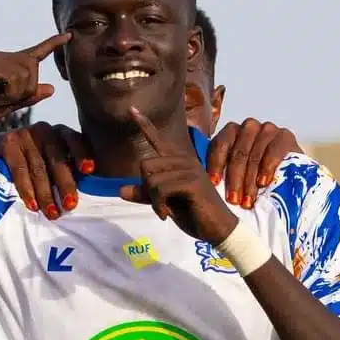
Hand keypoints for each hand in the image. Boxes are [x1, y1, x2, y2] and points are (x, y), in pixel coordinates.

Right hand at [0, 34, 68, 134]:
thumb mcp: (7, 107)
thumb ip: (28, 97)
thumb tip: (51, 88)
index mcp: (5, 65)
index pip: (33, 53)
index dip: (51, 45)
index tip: (69, 35)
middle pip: (33, 66)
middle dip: (26, 89)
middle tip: (5, 101)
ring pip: (25, 72)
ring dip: (16, 93)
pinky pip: (12, 77)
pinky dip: (8, 93)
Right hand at [0, 122, 89, 217]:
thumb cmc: (30, 162)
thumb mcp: (50, 162)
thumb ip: (66, 171)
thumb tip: (82, 196)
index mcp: (61, 133)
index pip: (75, 141)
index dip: (82, 154)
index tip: (89, 170)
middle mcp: (45, 130)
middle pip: (58, 159)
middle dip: (65, 184)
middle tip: (69, 205)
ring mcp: (25, 134)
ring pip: (39, 168)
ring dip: (45, 194)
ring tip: (52, 213)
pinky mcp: (8, 142)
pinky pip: (19, 169)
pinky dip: (26, 189)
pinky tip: (31, 204)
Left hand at [120, 108, 236, 242]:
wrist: (218, 229)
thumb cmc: (194, 215)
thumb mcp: (165, 203)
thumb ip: (146, 195)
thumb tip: (120, 190)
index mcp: (178, 162)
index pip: (157, 140)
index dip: (144, 124)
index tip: (132, 109)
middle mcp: (184, 160)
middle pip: (145, 165)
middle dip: (147, 189)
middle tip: (160, 204)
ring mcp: (190, 169)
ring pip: (152, 180)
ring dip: (153, 201)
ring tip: (165, 211)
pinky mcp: (192, 182)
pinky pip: (161, 189)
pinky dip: (158, 205)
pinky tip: (167, 215)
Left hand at [207, 118, 299, 207]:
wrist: (284, 187)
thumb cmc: (250, 184)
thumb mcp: (232, 179)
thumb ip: (216, 174)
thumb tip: (194, 180)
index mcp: (231, 133)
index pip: (220, 143)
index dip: (215, 163)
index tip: (214, 184)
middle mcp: (249, 127)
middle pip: (238, 151)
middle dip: (235, 179)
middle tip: (233, 200)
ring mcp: (268, 129)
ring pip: (255, 153)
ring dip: (250, 179)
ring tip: (248, 200)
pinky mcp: (286, 136)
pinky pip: (274, 150)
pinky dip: (267, 167)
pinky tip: (263, 182)